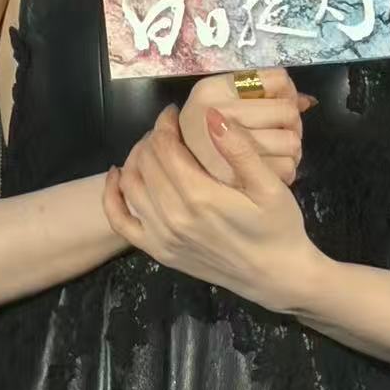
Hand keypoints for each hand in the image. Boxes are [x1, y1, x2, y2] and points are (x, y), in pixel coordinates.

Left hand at [103, 104, 318, 312]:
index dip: (165, 123)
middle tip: (168, 129)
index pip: (165, 147)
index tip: (175, 113)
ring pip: (131, 185)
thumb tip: (210, 115)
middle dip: (153, 137)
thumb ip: (240, 149)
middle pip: (146, 162)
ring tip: (153, 147)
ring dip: (136, 158)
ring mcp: (162, 237)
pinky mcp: (158, 252)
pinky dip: (111, 196)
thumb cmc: (278, 227)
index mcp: (200, 196)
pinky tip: (118, 176)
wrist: (275, 276)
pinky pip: (121, 221)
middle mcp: (173, 217)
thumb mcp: (270, 186)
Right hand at [177, 67, 316, 187]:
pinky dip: (285, 170)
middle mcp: (214, 111)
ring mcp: (227, 145)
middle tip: (282, 131)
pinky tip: (271, 169)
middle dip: (292, 122)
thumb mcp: (222, 109)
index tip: (279, 103)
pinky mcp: (239, 177)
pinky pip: (286, 167)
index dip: (287, 92)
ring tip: (275, 152)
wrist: (178, 183)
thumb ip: (262, 98)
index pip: (277, 79)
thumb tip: (307, 101)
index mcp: (210, 89)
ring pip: (291, 140)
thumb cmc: (205, 140)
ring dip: (290, 148)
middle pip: (287, 110)